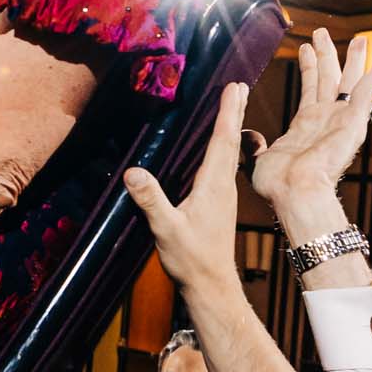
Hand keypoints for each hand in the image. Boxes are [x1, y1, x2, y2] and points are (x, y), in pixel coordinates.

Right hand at [123, 81, 248, 301]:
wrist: (212, 285)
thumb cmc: (192, 259)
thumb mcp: (166, 229)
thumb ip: (151, 200)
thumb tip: (133, 172)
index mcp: (214, 186)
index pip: (222, 141)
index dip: (227, 113)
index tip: (234, 88)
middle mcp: (223, 185)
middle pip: (230, 141)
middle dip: (233, 112)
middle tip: (239, 86)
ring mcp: (223, 194)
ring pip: (229, 152)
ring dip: (230, 127)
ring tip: (231, 107)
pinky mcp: (219, 203)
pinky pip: (223, 166)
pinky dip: (223, 147)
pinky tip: (217, 147)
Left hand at [249, 28, 371, 220]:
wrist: (296, 190)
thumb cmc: (278, 184)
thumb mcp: (260, 159)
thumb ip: (254, 145)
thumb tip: (247, 135)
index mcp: (307, 125)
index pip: (310, 89)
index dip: (308, 67)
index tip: (305, 48)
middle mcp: (328, 119)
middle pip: (330, 79)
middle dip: (327, 55)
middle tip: (322, 32)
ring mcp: (342, 118)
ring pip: (349, 80)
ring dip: (353, 57)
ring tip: (359, 37)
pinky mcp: (354, 119)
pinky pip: (367, 88)